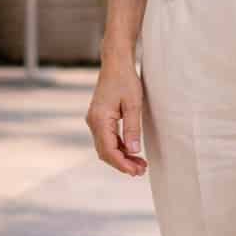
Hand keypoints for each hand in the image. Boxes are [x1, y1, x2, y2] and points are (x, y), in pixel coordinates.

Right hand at [85, 58, 146, 176]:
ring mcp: (95, 121)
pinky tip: (133, 152)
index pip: (108, 150)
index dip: (122, 164)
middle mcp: (93, 122)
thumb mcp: (134, 104)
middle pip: (105, 152)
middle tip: (142, 171)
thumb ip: (133, 129)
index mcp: (99, 120)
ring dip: (122, 157)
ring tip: (140, 164)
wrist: (116, 63)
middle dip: (122, 164)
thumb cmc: (126, 80)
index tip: (136, 172)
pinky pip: (107, 139)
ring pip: (106, 147)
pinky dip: (119, 148)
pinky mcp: (100, 119)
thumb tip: (134, 151)